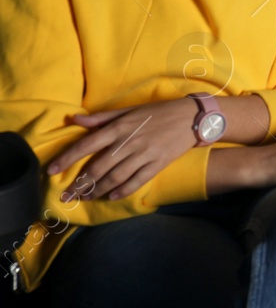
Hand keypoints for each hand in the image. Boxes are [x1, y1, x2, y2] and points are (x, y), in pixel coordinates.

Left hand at [49, 98, 198, 202]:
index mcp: (119, 127)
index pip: (87, 144)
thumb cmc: (158, 112)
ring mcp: (145, 153)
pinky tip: (112, 196)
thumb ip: (102, 118)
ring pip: (115, 177)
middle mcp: (129, 141)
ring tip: (86, 197)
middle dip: (80, 183)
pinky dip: (123, 190)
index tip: (51, 171)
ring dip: (98, 189)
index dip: (68, 158)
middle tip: (67, 195)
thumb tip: (75, 119)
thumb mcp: (129, 110)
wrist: (191, 117)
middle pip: (99, 167)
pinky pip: (137, 180)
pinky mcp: (158, 163)